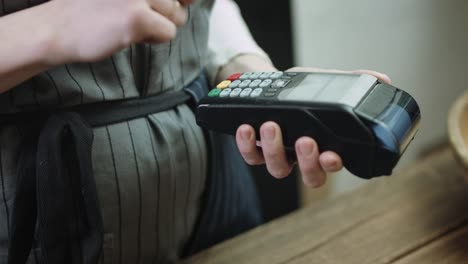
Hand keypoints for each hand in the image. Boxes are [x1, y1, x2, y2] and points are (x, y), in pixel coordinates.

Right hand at [47, 0, 195, 63]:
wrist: (58, 27)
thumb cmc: (94, 9)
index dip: (178, 1)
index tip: (161, 7)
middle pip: (178, 3)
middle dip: (163, 15)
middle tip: (132, 15)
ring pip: (176, 17)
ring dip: (158, 26)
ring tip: (129, 23)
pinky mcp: (137, 17)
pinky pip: (168, 33)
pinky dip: (153, 39)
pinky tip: (129, 34)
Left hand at [236, 67, 390, 187]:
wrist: (267, 85)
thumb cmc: (299, 91)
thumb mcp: (325, 83)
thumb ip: (351, 83)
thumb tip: (383, 79)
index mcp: (323, 145)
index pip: (331, 164)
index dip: (332, 165)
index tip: (332, 155)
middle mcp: (302, 156)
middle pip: (310, 175)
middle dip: (308, 162)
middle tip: (305, 140)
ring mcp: (278, 154)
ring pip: (279, 168)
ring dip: (275, 149)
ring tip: (272, 125)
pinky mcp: (255, 149)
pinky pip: (251, 156)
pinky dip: (247, 145)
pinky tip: (247, 127)